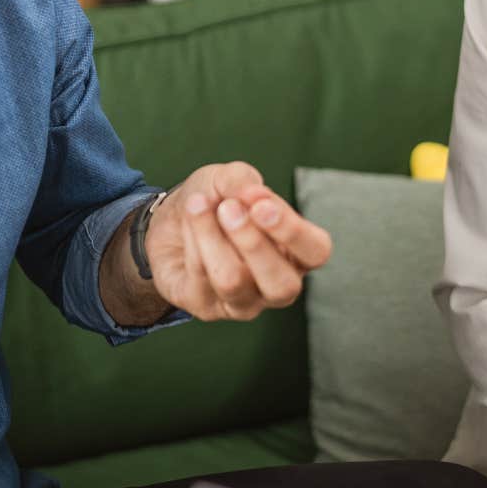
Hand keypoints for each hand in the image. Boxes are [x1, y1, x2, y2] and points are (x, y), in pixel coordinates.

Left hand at [143, 162, 332, 320]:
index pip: (315, 252)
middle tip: (227, 208)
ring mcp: (245, 303)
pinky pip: (201, 280)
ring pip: (233, 282)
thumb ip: (243, 181)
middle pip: (282, 284)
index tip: (261, 205)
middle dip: (253, 244)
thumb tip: (254, 195)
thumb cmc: (215, 201)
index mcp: (297, 252)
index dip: (292, 231)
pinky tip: (187, 225)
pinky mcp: (208, 309)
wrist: (171, 221)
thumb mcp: (227, 178)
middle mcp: (278, 284)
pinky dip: (192, 243)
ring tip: (197, 205)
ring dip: (212, 238)